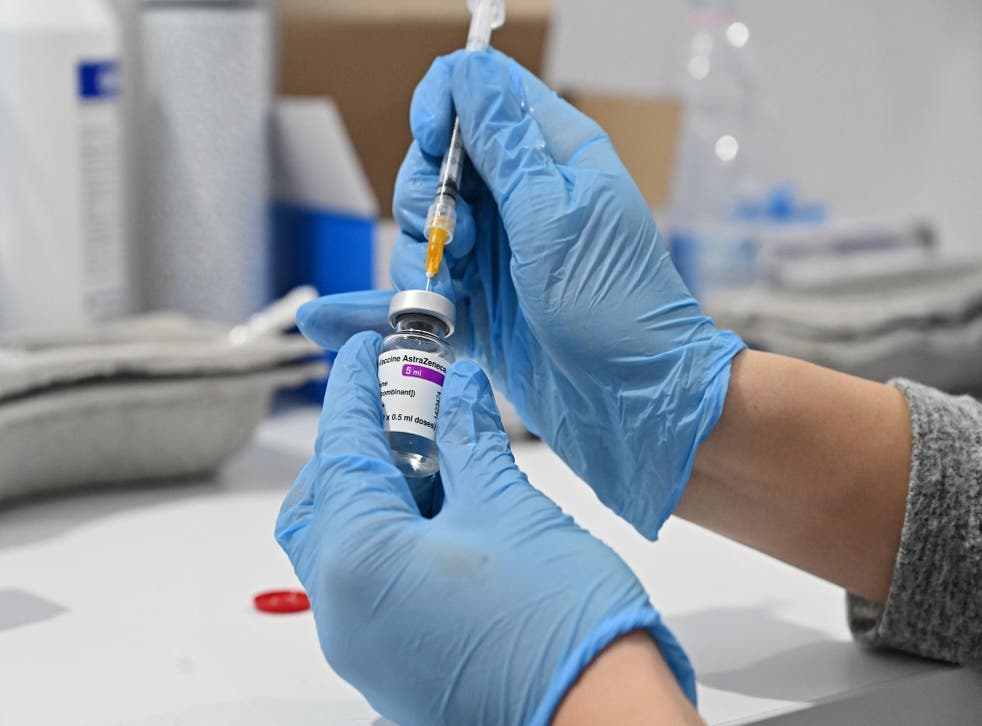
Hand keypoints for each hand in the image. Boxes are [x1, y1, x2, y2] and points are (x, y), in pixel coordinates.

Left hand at [275, 332, 694, 724]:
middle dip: (356, 443)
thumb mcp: (507, 505)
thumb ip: (469, 440)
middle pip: (322, 499)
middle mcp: (342, 609)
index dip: (353, 390)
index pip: (340, 448)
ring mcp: (364, 642)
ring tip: (433, 451)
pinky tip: (443, 505)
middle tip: (400, 404)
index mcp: (357, 559)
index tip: (362, 353)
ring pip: (343, 541)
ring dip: (377, 489)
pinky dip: (390, 533)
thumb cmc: (558, 623)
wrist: (599, 715)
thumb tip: (455, 393)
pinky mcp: (392, 660)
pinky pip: (368, 580)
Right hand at [296, 50, 744, 537]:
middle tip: (457, 245)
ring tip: (452, 297)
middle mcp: (521, 197)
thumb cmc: (616, 307)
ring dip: (418, 260)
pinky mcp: (481, 302)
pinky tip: (352, 319)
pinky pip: (422, 288)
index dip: (441, 108)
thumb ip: (503, 146)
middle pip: (436, 165)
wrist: (633, 402)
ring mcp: (498, 252)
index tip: (428, 146)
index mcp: (552, 156)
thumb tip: (465, 72)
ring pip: (423, 229)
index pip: (480, 93)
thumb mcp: (554, 216)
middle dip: (426, 202)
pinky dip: (397, 301)